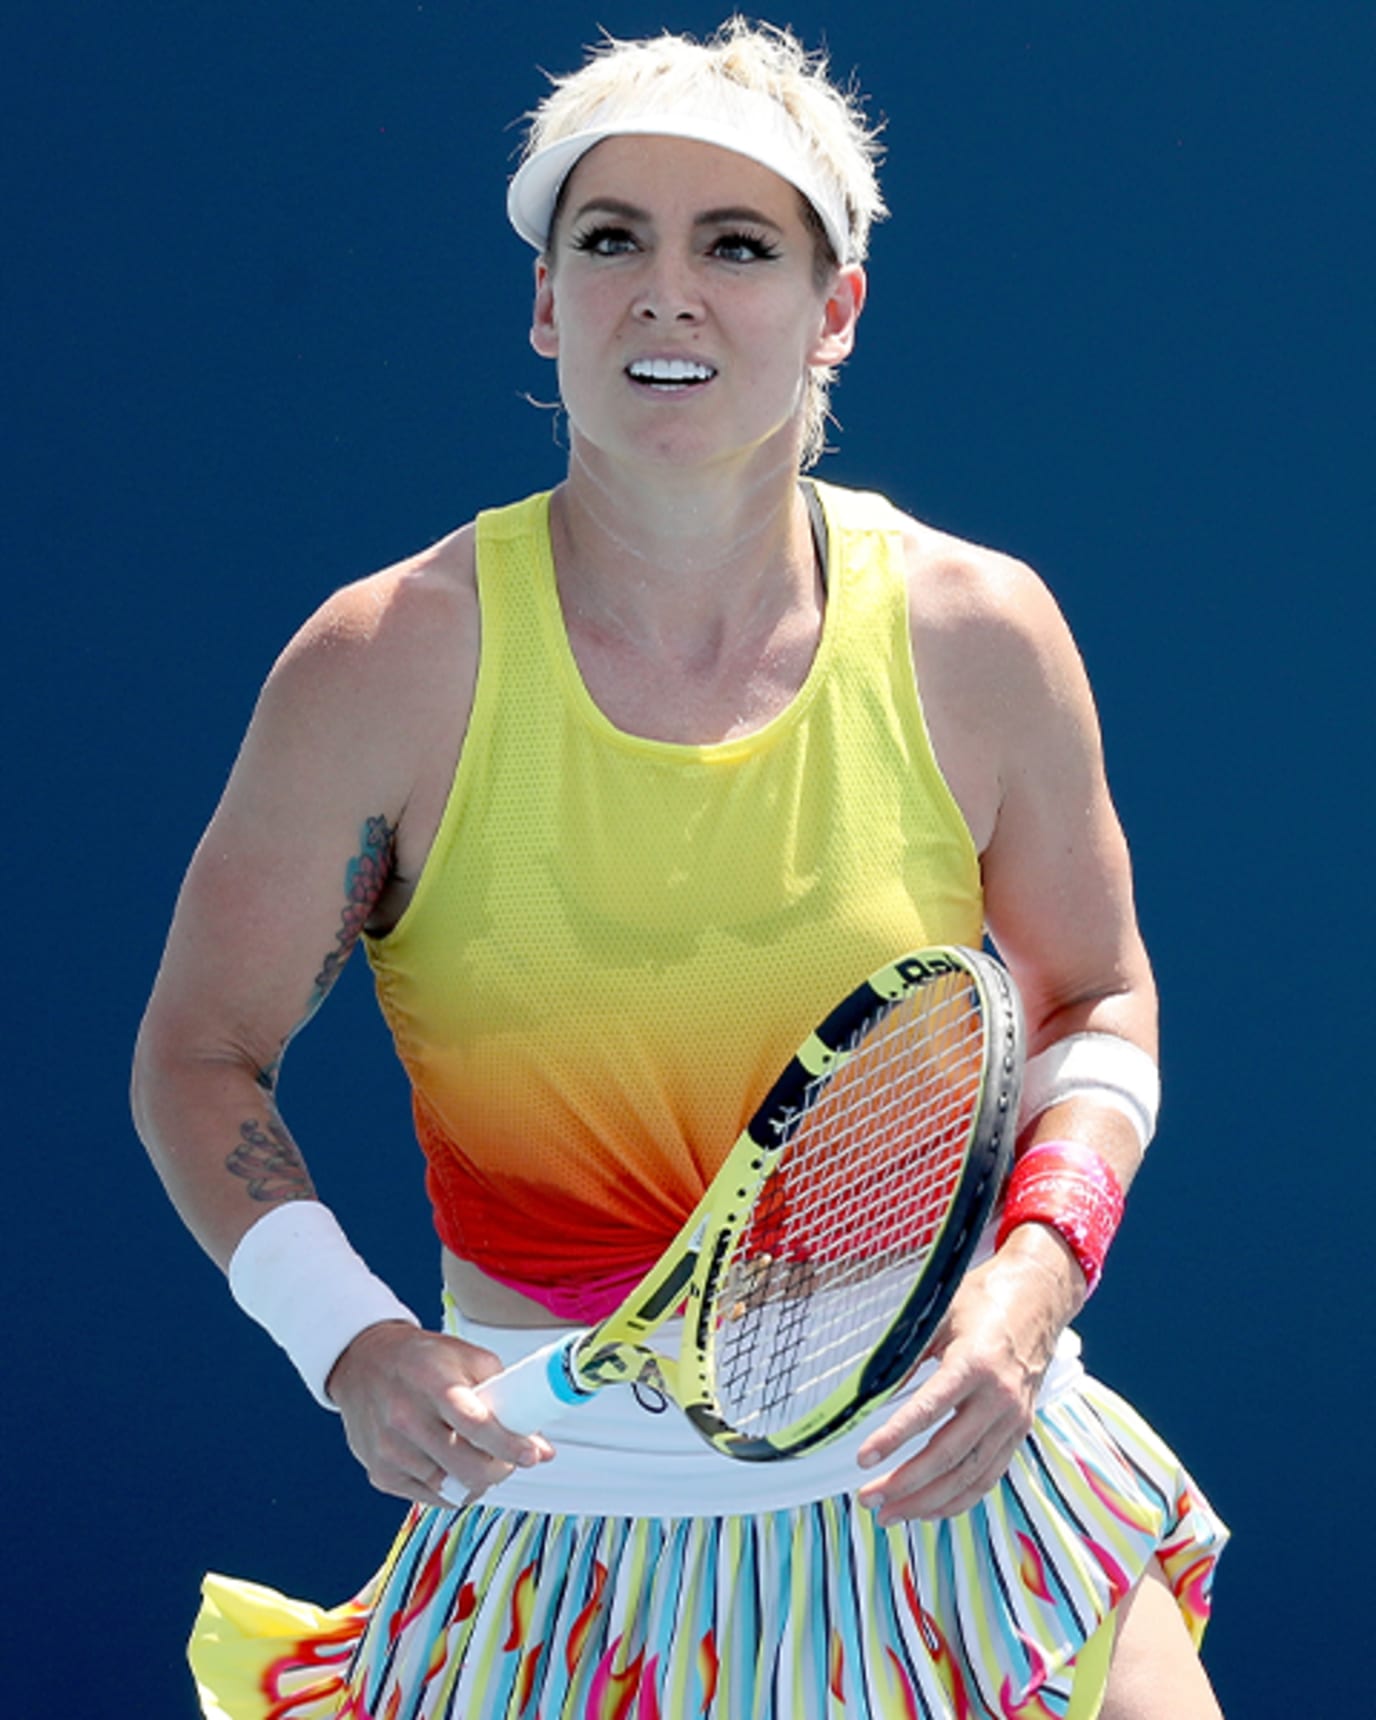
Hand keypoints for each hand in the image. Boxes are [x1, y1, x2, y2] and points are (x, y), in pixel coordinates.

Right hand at [325, 1321, 554, 1506]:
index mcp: (432, 1381)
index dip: (509, 1444)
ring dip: (477, 1481)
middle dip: (500, 1469)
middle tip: (510, 1460)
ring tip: (482, 1460)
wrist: (363, 1363)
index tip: (532, 1454)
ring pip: (451, 1488)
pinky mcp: (381, 1473)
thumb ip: (506, 1395)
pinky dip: (451, 1488)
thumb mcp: (466, 1357)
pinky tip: (454, 1467)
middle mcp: (406, 1417)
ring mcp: (390, 1450)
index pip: (476, 1423)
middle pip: (466, 1466)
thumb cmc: (420, 1359)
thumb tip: (541, 1446)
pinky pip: (430, 1497)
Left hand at [855, 1227, 1082, 1522]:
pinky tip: (930, 1509)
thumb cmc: (984, 1300)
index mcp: (975, 1364)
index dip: (893, 1438)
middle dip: (904, 1483)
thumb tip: (872, 1393)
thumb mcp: (939, 1316)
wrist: (1038, 1297)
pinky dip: (959, 1499)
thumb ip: (909, 1357)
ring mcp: (1013, 1419)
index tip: (863, 1458)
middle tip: (867, 1497)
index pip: (928, 1411)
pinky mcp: (1020, 1431)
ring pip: (968, 1475)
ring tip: (889, 1513)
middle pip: (947, 1455)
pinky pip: (988, 1476)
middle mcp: (998, 1398)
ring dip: (927, 1501)